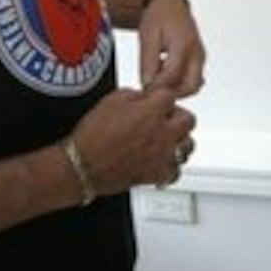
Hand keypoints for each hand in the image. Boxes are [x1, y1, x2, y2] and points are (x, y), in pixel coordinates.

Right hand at [71, 86, 196, 194]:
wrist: (81, 165)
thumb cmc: (92, 135)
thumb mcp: (112, 100)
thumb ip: (137, 95)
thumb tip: (146, 96)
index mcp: (152, 111)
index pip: (171, 96)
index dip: (161, 97)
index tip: (156, 100)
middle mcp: (162, 133)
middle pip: (188, 120)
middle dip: (176, 117)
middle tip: (164, 119)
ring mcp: (162, 156)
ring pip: (188, 145)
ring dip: (179, 140)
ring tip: (166, 139)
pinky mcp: (157, 175)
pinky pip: (176, 171)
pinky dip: (171, 166)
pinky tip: (161, 160)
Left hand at [139, 0, 205, 97]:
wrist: (170, 4)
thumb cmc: (159, 16)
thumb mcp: (147, 36)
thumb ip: (148, 62)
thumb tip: (147, 85)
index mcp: (184, 44)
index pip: (173, 76)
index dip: (157, 87)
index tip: (143, 90)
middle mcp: (197, 52)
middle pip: (190, 86)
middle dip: (171, 93)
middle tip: (152, 90)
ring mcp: (200, 56)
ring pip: (194, 85)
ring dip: (176, 89)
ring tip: (157, 79)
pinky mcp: (199, 59)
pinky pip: (193, 79)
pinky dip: (180, 83)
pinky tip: (164, 74)